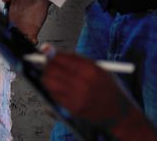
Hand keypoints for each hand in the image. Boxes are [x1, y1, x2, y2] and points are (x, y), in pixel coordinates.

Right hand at [2, 0, 49, 43]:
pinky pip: (31, 38)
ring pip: (20, 38)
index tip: (2, 31)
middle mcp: (14, 23)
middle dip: (10, 39)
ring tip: (22, 43)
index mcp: (7, 14)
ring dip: (20, 42)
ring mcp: (23, 27)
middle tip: (11, 41)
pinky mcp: (33, 29)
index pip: (2, 24)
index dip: (1, 29)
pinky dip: (32, 41)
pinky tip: (33, 41)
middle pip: (10, 34)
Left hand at [42, 52, 156, 138]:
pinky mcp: (73, 108)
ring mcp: (78, 97)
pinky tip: (54, 86)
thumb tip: (50, 51)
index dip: (50, 53)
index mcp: (92, 70)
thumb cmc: (108, 88)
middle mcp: (84, 84)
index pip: (62, 58)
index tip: (44, 50)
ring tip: (48, 73)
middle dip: (45, 64)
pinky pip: (54, 95)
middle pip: (53, 69)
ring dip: (45, 76)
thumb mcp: (99, 69)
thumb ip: (76, 60)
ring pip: (50, 82)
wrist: (120, 114)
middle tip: (42, 62)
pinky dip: (51, 89)